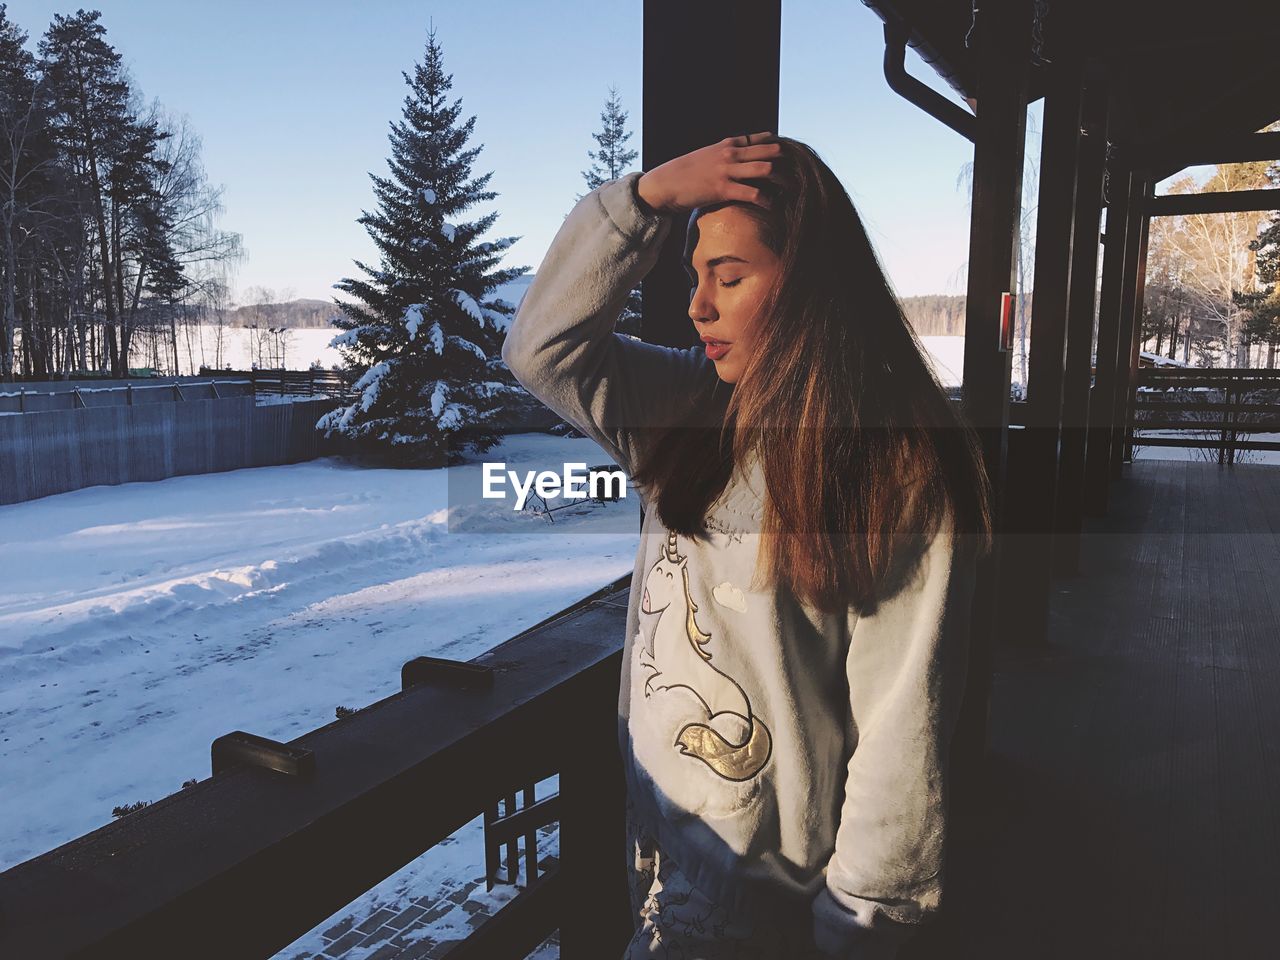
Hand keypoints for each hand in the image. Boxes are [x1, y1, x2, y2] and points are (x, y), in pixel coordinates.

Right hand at [637, 132, 781, 215]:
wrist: (664, 183)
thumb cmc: (685, 174)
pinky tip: (772, 206)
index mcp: (728, 144)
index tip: (790, 161)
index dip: (778, 149)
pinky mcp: (722, 189)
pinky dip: (767, 200)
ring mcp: (727, 170)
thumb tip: (738, 163)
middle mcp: (730, 154)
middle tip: (798, 176)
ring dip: (782, 181)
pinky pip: (753, 193)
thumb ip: (724, 157)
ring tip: (791, 191)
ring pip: (766, 169)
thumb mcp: (707, 157)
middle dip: (787, 163)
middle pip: (770, 152)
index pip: (762, 139)